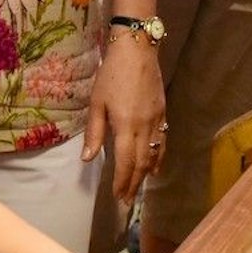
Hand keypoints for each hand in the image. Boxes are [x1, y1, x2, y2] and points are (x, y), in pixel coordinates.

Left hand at [85, 36, 165, 203]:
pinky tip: (155, 168)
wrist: (137, 50)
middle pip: (141, 163)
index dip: (122, 182)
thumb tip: (88, 159)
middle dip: (134, 184)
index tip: (118, 197)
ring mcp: (157, 121)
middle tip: (127, 201)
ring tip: (138, 189)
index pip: (125, 161)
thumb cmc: (112, 74)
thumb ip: (94, 132)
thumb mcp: (96, 102)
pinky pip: (163, 143)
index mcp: (126, 125)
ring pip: (154, 155)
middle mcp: (145, 127)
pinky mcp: (163, 114)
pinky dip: (159, 158)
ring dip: (146, 175)